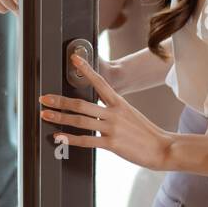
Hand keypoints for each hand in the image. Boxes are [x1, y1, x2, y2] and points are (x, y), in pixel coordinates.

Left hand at [38, 53, 173, 170]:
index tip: (74, 59)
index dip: (85, 69)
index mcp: (119, 102)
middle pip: (81, 104)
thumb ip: (112, 113)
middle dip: (59, 101)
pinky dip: (70, 139)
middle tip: (44, 98)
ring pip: (80, 121)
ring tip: (44, 116)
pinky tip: (58, 137)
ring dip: (59, 118)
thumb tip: (95, 116)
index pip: (99, 82)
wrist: (164, 147)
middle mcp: (114, 112)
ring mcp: (113, 128)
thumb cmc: (146, 133)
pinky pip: (87, 140)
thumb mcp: (129, 115)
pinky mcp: (112, 144)